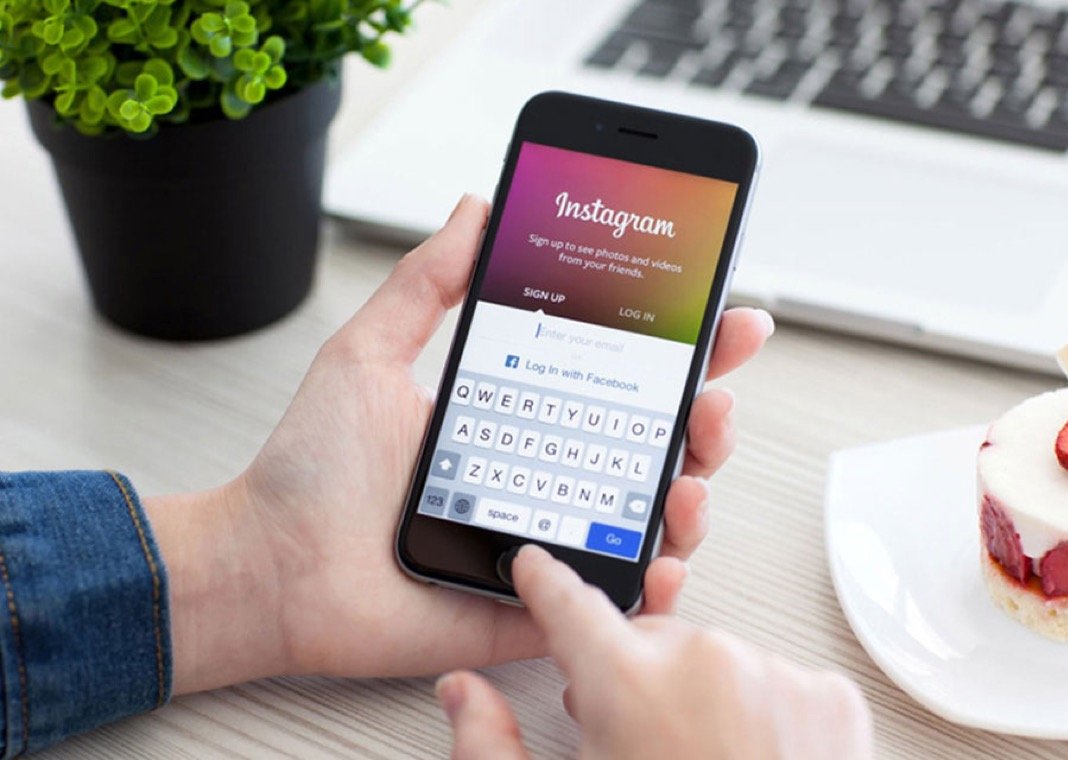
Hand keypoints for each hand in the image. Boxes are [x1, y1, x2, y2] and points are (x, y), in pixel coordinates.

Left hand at [146, 195, 773, 693]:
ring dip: (692, 497)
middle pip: (657, 446)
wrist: (270, 567)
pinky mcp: (536, 601)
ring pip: (650, 520)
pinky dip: (651, 586)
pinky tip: (659, 562)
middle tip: (713, 400)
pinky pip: (611, 599)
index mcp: (519, 415)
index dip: (683, 348)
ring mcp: (548, 539)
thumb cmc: (312, 470)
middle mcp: (545, 474)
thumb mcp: (369, 353)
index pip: (620, 376)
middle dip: (707, 419)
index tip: (725, 316)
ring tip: (686, 480)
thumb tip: (476, 208)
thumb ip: (427, 281)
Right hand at [438, 546, 873, 759]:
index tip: (537, 567)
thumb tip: (464, 692)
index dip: (545, 584)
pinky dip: (762, 710)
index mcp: (629, 685)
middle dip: (634, 674)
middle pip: (648, 638)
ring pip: (716, 657)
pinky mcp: (831, 698)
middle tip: (634, 739)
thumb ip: (491, 745)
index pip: (569, 603)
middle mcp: (705, 661)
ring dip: (700, 693)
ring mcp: (776, 674)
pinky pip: (778, 679)